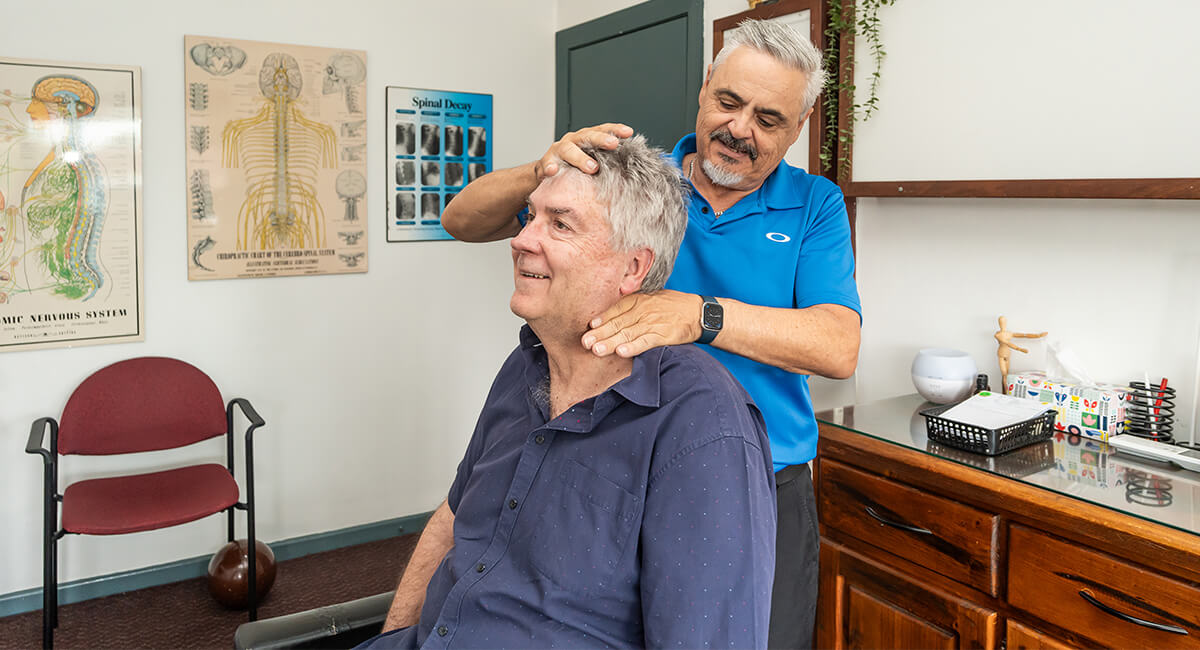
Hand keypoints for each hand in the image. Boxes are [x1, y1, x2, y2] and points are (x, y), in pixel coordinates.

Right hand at [535, 123, 633, 179]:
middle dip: (600, 139)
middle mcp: (572, 141)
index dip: (615, 130)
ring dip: (580, 157)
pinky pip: (546, 164)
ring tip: (592, 167)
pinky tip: (553, 170)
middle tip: (613, 144)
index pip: (602, 130)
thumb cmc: (573, 167)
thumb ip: (607, 161)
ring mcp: (557, 151)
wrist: (547, 173)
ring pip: (568, 149)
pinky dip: (550, 167)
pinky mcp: (545, 164)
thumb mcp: (591, 162)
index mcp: (585, 139)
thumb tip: (633, 167)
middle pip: (587, 136)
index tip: (628, 132)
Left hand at [582, 291, 702, 357]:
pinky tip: (622, 352)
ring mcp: (653, 322)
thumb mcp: (651, 299)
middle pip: (617, 323)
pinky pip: (645, 341)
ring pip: (628, 333)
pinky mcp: (663, 334)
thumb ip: (631, 306)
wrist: (698, 312)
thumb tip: (609, 316)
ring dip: (611, 342)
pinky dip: (633, 347)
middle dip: (600, 333)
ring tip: (597, 350)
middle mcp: (643, 310)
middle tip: (585, 342)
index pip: (616, 310)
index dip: (602, 319)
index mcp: (638, 300)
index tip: (589, 327)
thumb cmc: (672, 306)